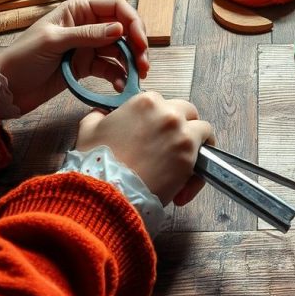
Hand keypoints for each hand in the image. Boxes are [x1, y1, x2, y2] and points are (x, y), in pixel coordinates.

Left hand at [0, 0, 148, 114]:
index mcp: (79, 9)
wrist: (7, 87)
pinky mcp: (86, 66)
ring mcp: (88, 46)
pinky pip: (109, 68)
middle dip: (136, 45)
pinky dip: (118, 76)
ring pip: (119, 50)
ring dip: (131, 62)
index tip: (140, 42)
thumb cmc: (24, 57)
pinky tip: (120, 86)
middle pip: (123, 29)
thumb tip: (119, 28)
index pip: (116, 8)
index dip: (132, 22)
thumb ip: (88, 34)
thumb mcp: (54, 41)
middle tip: (143, 64)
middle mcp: (87, 25)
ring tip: (136, 77)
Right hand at [76, 92, 213, 205]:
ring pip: (202, 130)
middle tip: (170, 148)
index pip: (162, 103)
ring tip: (184, 165)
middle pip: (187, 112)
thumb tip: (103, 114)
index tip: (152, 137)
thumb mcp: (89, 129)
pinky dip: (198, 172)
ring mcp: (182, 134)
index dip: (158, 120)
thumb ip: (99, 116)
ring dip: (195, 145)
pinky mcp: (190, 158)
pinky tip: (183, 188)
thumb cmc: (96, 162)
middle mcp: (168, 113)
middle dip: (182, 127)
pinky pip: (205, 159)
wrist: (106, 193)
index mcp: (146, 101)